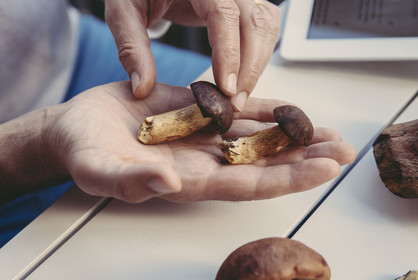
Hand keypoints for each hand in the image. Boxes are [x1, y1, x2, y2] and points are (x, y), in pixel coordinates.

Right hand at [50, 82, 355, 202]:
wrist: (79, 127)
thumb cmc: (85, 153)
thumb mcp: (99, 168)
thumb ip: (131, 180)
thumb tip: (168, 184)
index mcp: (190, 181)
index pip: (248, 184)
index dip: (288, 179)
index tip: (325, 170)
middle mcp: (205, 161)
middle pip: (266, 164)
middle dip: (307, 159)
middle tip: (345, 152)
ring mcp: (205, 136)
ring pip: (260, 138)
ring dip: (296, 135)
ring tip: (331, 133)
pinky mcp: (198, 110)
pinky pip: (239, 110)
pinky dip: (266, 108)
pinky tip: (291, 109)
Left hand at [104, 0, 279, 110]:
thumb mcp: (124, 11)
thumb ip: (132, 48)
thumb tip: (143, 88)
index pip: (224, 14)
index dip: (229, 53)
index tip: (226, 89)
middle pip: (255, 23)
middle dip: (250, 68)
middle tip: (235, 104)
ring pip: (266, 27)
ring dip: (258, 65)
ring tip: (239, 97)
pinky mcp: (245, 3)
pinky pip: (265, 28)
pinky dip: (260, 55)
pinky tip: (244, 77)